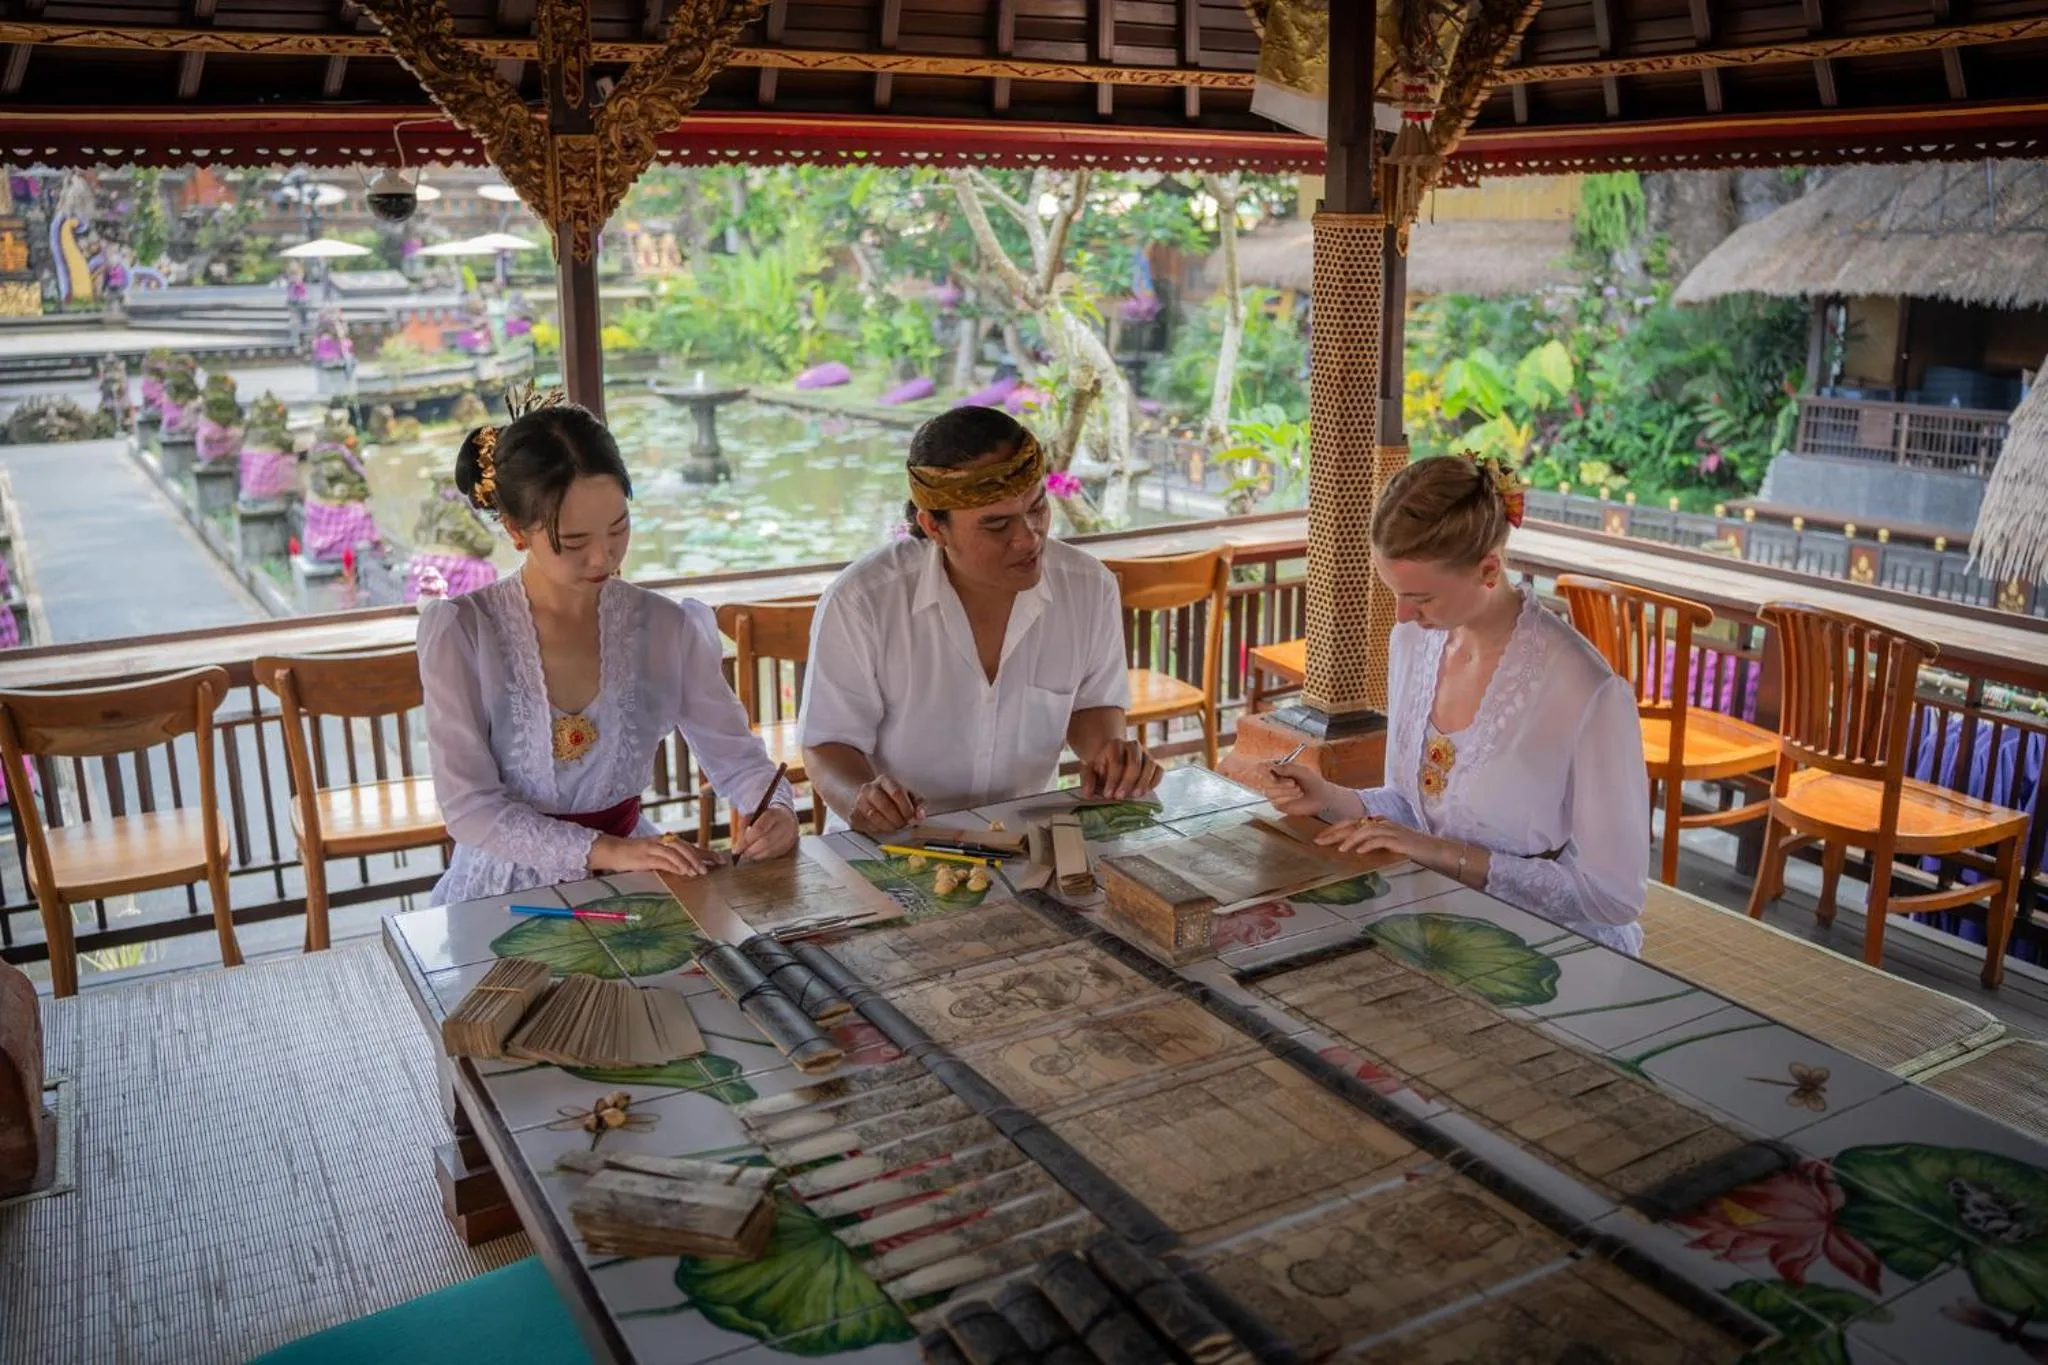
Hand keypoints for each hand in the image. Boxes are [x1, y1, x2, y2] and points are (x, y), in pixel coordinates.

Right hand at [587, 832, 712, 878]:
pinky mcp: (645, 856)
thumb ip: (669, 860)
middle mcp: (662, 841)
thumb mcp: (654, 855)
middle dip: (701, 856)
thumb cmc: (634, 854)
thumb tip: (687, 868)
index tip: (719, 860)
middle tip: (714, 866)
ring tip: (700, 872)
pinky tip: (683, 871)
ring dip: (690, 862)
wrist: (612, 850)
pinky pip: (664, 860)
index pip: (690, 846)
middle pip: (686, 847)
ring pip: (677, 852)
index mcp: (666, 841)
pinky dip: (675, 865)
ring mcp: (654, 847)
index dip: (706, 852)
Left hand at [734, 804, 797, 863]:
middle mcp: (784, 824)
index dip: (747, 840)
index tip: (737, 849)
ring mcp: (790, 836)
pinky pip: (775, 854)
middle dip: (751, 850)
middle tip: (742, 854)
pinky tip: (758, 854)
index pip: (759, 829)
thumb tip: (738, 844)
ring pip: (771, 850)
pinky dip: (764, 856)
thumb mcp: (754, 815)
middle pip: (766, 841)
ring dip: (757, 855)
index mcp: (774, 814)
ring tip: (748, 855)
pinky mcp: (790, 845)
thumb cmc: (766, 817)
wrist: (787, 817)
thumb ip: (744, 826)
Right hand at [849, 775, 924, 835]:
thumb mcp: (905, 794)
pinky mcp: (853, 815)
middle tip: (905, 824)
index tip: (912, 817)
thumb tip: (920, 815)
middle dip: (899, 819)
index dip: (907, 808)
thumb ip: (917, 803)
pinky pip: (868, 826)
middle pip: (886, 806)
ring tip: (896, 826)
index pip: (896, 792)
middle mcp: (869, 789)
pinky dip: (879, 829)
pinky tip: (884, 826)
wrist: (863, 797)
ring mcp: (859, 801)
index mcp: (884, 780)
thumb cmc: (889, 797)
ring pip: (875, 817)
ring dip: (889, 826)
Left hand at [1081, 739, 1161, 799]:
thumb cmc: (1102, 767)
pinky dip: (1154, 782)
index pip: (1117, 762)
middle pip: (1135, 763)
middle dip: (1127, 782)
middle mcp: (1133, 746)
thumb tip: (1087, 794)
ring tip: (1135, 796)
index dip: (1112, 780)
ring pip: (1150, 765)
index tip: (1107, 795)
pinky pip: (1159, 771)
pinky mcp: (1154, 763)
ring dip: (1143, 783)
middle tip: (1120, 797)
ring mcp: (1146, 753)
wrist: (1112, 761)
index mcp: (1115, 745)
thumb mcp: (1090, 771)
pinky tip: (1145, 792)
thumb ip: (1087, 780)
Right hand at [1263, 760, 1334, 817]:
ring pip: (1269, 792)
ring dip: (1286, 791)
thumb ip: (1287, 767)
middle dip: (1280, 782)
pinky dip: (1287, 799)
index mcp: (1278, 769)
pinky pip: (1275, 801)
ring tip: (1298, 790)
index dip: (1264, 770)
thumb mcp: (1302, 770)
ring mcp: (1274, 793)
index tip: (1271, 772)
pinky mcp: (1278, 804)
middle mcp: (1273, 781)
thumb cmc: (1313, 782)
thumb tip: (1272, 767)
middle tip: (1293, 782)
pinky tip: (1295, 797)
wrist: (1321, 797)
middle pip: (1263, 780)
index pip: (1262, 767)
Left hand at [1313, 816, 1434, 861]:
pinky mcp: (1399, 839)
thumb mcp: (1386, 845)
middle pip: (1354, 824)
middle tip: (1318, 841)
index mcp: (1378, 823)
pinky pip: (1380, 839)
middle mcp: (1382, 823)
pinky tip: (1358, 851)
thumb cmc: (1409, 850)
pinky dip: (1368, 844)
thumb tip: (1352, 850)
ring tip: (1339, 849)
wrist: (1434, 850)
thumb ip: (1371, 844)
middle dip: (1334, 832)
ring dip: (1350, 839)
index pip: (1351, 822)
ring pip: (1365, 830)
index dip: (1334, 828)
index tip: (1320, 837)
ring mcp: (1391, 830)